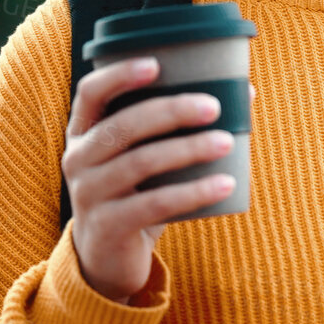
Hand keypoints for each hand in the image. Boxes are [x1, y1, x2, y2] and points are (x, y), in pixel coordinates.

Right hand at [61, 57, 255, 302]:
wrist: (108, 258)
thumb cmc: (136, 191)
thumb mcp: (146, 157)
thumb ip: (180, 126)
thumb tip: (245, 92)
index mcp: (85, 132)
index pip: (91, 92)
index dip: (119, 75)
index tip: (156, 64)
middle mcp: (79, 159)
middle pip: (123, 126)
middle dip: (171, 111)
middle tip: (213, 107)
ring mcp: (89, 194)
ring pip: (140, 163)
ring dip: (187, 150)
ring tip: (226, 142)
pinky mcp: (108, 226)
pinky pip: (154, 204)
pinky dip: (193, 192)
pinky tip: (225, 183)